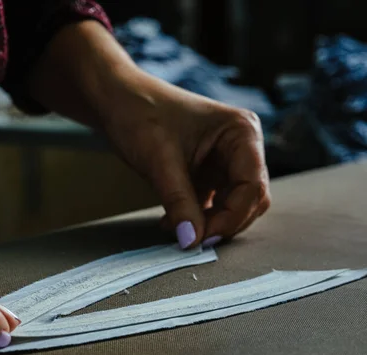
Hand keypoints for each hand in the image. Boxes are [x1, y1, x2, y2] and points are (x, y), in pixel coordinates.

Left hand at [27, 21, 269, 247]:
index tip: (204, 237)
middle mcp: (241, 146)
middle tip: (191, 240)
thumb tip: (192, 240)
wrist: (115, 100)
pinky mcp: (207, 172)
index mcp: (242, 132)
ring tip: (177, 232)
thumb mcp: (160, 161)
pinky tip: (170, 224)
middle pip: (248, 199)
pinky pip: (210, 203)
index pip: (253, 186)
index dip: (232, 216)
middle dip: (222, 222)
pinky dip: (195, 217)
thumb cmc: (139, 115)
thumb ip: (179, 202)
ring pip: (231, 205)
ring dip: (208, 223)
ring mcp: (224, 160)